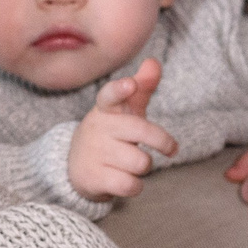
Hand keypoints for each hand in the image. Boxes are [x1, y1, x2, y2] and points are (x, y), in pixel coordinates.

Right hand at [68, 59, 177, 200]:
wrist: (75, 165)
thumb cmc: (110, 133)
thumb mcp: (123, 110)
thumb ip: (141, 86)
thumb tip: (154, 62)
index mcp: (106, 109)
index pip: (110, 95)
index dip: (120, 90)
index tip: (129, 84)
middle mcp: (99, 129)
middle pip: (141, 131)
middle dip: (162, 141)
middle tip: (172, 149)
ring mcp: (95, 153)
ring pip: (140, 162)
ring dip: (144, 166)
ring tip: (132, 164)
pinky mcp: (95, 178)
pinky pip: (131, 185)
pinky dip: (135, 186)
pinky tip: (126, 180)